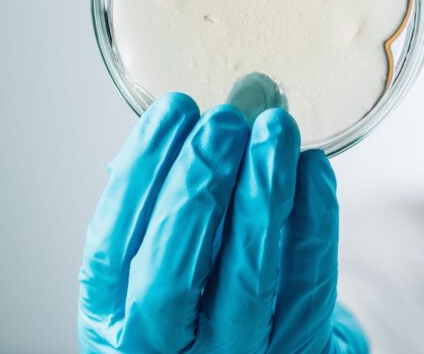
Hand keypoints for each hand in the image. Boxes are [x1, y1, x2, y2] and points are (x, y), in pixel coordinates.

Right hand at [78, 93, 367, 353]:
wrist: (253, 349)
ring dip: (263, 194)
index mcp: (111, 319)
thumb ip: (187, 181)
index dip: (143, 171)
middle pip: (172, 275)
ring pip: (247, 280)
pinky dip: (313, 218)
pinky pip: (307, 283)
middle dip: (200, 185)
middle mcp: (162, 348)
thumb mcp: (166, 247)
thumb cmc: (205, 289)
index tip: (174, 109)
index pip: (110, 248)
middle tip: (226, 120)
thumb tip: (248, 95)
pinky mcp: (294, 348)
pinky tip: (312, 167)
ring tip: (276, 128)